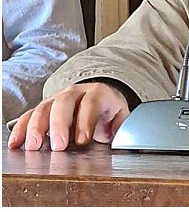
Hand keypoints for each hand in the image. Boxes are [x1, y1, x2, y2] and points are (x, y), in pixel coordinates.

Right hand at [7, 82, 129, 150]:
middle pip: (64, 103)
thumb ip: (122, 124)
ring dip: (36, 127)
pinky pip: (29, 115)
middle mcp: (75, 92)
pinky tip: (17, 143)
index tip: (82, 141)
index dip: (85, 121)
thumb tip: (121, 135)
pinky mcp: (44, 109)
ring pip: (43, 108)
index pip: (90, 104)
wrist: (97, 99)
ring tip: (34, 146)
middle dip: (59, 124)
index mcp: (97, 93)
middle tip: (58, 146)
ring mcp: (57, 99)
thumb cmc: (107, 111)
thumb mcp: (120, 115)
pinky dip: (21, 128)